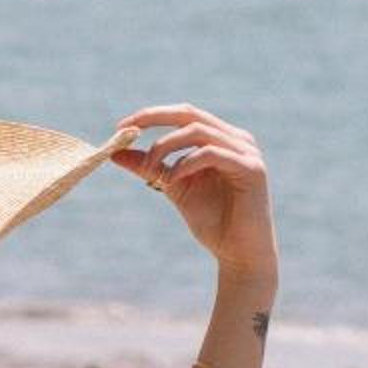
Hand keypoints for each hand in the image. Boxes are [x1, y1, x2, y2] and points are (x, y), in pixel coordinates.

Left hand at [112, 105, 277, 285]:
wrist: (239, 253)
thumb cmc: (212, 221)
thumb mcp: (174, 187)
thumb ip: (151, 167)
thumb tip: (115, 152)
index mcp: (221, 139)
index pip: (185, 114)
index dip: (152, 115)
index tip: (122, 126)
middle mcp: (237, 139)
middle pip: (190, 114)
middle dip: (154, 118)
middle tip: (126, 131)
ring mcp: (247, 152)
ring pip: (197, 131)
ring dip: (165, 146)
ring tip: (148, 169)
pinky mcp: (252, 169)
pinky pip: (211, 154)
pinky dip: (185, 163)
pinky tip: (172, 180)